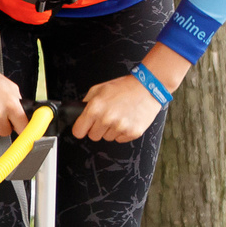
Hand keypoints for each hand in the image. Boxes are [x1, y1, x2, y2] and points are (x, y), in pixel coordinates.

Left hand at [68, 47, 183, 142]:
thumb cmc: (124, 87)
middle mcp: (107, 119)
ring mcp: (120, 127)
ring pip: (107, 138)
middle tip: (106, 117)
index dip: (81, 128)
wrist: (148, 87)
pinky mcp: (132, 132)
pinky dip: (123, 132)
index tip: (85, 127)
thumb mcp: (99, 89)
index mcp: (95, 108)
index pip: (78, 131)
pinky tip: (127, 119)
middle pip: (93, 136)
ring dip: (111, 130)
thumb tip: (79, 114)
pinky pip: (120, 139)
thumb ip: (86, 102)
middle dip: (97, 128)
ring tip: (119, 115)